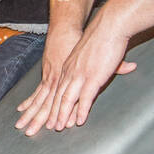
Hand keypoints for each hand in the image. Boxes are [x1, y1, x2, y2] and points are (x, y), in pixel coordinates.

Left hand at [16, 17, 134, 134]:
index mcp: (69, 67)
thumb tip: (96, 70)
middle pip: (57, 97)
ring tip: (59, 127)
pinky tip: (78, 121)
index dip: (52, 103)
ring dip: (62, 115)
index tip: (48, 113)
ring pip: (67, 100)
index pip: (57, 89)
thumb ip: (92, 64)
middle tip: (45, 126)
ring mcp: (79, 75)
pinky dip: (81, 111)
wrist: (108, 26)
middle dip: (50, 113)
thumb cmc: (102, 38)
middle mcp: (70, 72)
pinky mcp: (92, 77)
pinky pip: (84, 98)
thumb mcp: (91, 53)